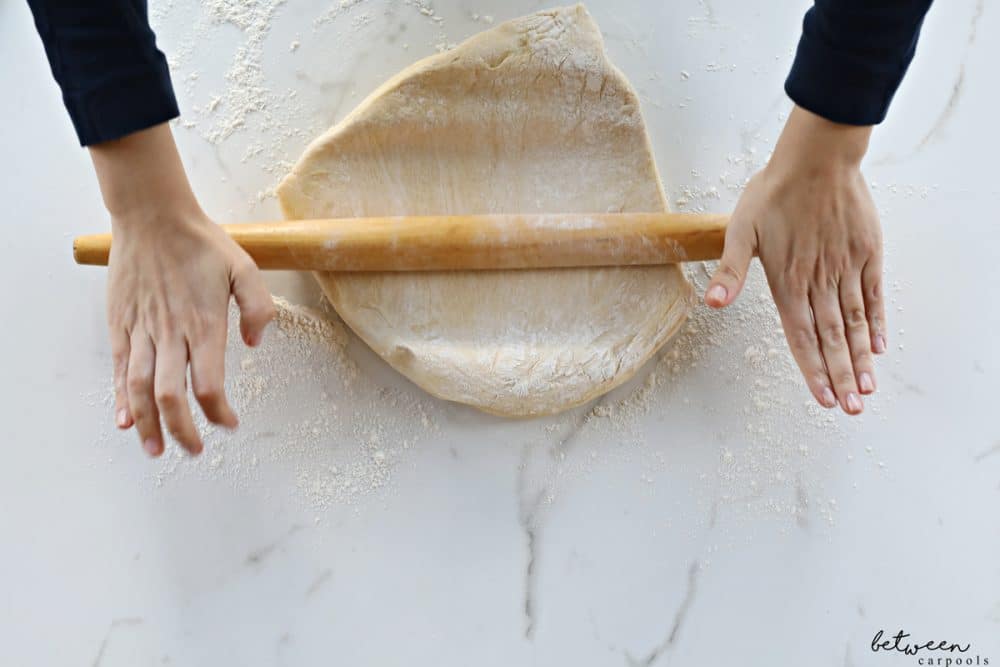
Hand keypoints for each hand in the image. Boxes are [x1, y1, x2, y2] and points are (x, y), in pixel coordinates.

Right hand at [91, 124, 274, 455]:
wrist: (153, 216)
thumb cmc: (201, 243)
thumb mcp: (245, 268)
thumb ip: (257, 307)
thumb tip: (254, 343)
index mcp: (203, 324)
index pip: (208, 384)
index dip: (218, 412)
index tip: (229, 423)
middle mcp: (170, 334)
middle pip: (171, 396)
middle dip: (182, 430)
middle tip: (194, 451)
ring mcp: (141, 330)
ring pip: (139, 389)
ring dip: (148, 424)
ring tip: (156, 449)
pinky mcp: (120, 325)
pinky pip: (118, 369)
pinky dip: (120, 398)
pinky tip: (125, 419)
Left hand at [704, 106, 885, 414]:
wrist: (817, 158)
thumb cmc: (773, 192)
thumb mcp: (740, 230)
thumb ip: (730, 271)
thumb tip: (711, 303)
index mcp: (787, 281)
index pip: (800, 336)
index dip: (812, 369)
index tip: (823, 398)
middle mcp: (818, 281)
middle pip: (831, 338)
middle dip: (840, 376)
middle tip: (851, 409)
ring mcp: (845, 268)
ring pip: (854, 323)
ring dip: (860, 358)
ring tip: (867, 389)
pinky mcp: (866, 253)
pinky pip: (874, 294)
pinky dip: (876, 321)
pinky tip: (879, 346)